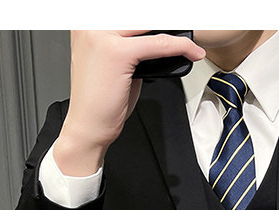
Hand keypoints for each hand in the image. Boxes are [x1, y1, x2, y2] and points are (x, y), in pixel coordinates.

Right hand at [54, 31, 205, 175]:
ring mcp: (101, 36)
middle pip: (139, 17)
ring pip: (150, 26)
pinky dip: (179, 47)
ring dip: (175, 33)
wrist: (88, 127)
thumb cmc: (100, 102)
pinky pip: (158, 44)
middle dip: (167, 24)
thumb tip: (155, 38)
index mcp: (86, 24)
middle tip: (186, 28)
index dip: (153, 19)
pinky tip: (192, 52)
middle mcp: (90, 25)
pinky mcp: (117, 53)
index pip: (128, 13)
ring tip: (191, 42)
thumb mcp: (116, 64)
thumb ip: (131, 45)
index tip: (174, 22)